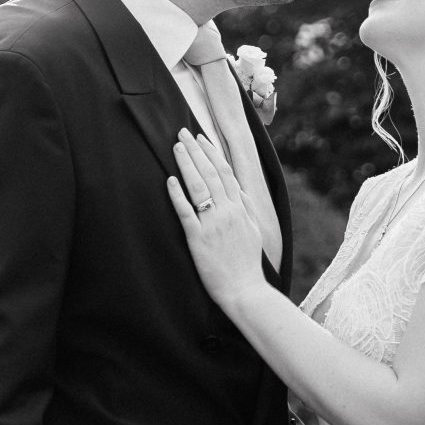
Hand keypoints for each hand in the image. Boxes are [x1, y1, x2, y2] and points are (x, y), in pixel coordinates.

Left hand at [168, 126, 267, 310]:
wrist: (245, 291)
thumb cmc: (247, 265)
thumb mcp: (254, 232)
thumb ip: (247, 209)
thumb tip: (240, 192)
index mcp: (240, 209)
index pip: (225, 173)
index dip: (212, 153)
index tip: (201, 138)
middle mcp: (228, 212)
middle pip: (210, 173)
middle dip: (196, 150)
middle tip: (181, 133)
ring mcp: (213, 225)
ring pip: (199, 187)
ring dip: (187, 164)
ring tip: (176, 147)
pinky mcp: (199, 240)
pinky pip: (186, 213)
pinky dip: (178, 195)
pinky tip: (170, 180)